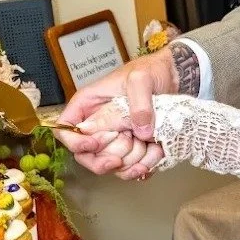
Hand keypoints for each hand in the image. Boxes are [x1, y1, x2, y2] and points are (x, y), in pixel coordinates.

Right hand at [56, 48, 177, 177]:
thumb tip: (140, 132)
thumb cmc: (151, 71)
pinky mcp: (133, 149)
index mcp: (89, 105)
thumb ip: (139, 103)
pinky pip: (131, 168)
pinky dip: (143, 166)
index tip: (94, 144)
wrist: (174, 78)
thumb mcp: (142, 79)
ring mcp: (115, 139)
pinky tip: (156, 153)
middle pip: (86, 155)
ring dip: (130, 163)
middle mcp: (98, 125)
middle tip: (123, 152)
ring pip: (110, 165)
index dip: (74, 142)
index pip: (65, 129)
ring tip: (149, 145)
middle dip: (104, 160)